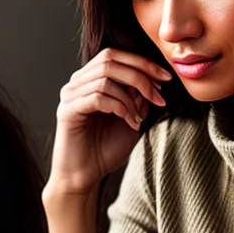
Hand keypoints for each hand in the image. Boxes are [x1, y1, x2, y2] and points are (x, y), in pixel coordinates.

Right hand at [48, 48, 169, 195]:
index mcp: (90, 80)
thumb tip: (152, 80)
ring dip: (130, 97)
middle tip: (158, 94)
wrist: (84, 177)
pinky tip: (128, 122)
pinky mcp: (67, 111)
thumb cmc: (105, 150)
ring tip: (139, 117)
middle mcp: (77, 83)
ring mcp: (70, 96)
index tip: (166, 78)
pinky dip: (119, 107)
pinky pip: (97, 98)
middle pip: (110, 60)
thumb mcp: (132, 118)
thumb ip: (138, 98)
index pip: (115, 55)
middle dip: (140, 75)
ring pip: (105, 78)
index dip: (142, 62)